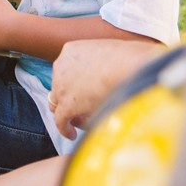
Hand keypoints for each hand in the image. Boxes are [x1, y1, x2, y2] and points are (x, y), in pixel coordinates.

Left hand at [50, 39, 164, 139]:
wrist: (127, 65)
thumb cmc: (128, 56)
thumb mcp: (108, 50)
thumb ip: (102, 60)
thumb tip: (112, 68)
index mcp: (70, 51)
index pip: (65, 69)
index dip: (72, 81)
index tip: (82, 88)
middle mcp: (61, 66)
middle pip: (58, 85)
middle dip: (68, 96)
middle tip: (80, 107)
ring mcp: (61, 86)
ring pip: (56, 103)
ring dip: (65, 112)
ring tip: (77, 122)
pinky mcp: (67, 104)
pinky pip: (60, 120)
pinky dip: (64, 128)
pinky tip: (72, 135)